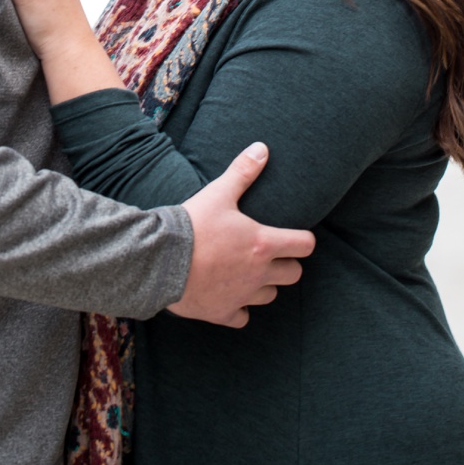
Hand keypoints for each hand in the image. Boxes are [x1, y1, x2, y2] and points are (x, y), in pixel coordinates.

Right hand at [168, 142, 315, 327]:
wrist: (159, 259)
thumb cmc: (191, 225)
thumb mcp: (217, 194)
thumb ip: (243, 172)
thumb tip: (263, 148)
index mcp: (263, 244)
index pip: (304, 245)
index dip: (302, 240)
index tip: (293, 236)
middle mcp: (259, 273)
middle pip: (293, 274)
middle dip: (285, 264)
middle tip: (268, 254)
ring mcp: (243, 295)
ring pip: (270, 295)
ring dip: (263, 285)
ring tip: (246, 272)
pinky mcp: (224, 312)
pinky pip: (243, 317)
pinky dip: (239, 308)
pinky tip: (228, 295)